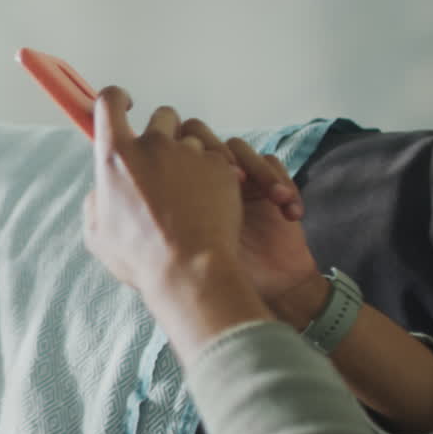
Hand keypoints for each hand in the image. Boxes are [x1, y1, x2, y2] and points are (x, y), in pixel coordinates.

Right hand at [83, 87, 243, 295]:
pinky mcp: (220, 166)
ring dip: (189, 158)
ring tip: (188, 195)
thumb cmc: (140, 257)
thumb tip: (103, 189)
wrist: (188, 270)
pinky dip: (213, 175)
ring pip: (192, 140)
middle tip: (164, 165)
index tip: (125, 104)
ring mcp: (189, 153)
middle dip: (164, 133)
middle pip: (162, 116)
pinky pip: (216, 160)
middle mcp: (152, 146)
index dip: (117, 97)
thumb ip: (97, 202)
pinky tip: (207, 204)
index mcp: (115, 157)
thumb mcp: (98, 235)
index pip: (109, 102)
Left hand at [174, 121, 321, 321]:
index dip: (189, 159)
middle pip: (211, 142)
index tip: (207, 190)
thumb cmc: (223, 276)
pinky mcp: (267, 186)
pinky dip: (286, 186)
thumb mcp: (186, 250)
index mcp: (179, 191)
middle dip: (227, 158)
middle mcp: (207, 182)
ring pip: (246, 152)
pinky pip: (275, 165)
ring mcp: (237, 182)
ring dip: (263, 173)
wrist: (267, 291)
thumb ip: (164, 221)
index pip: (175, 152)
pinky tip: (290, 213)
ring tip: (276, 199)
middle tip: (239, 182)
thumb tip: (142, 203)